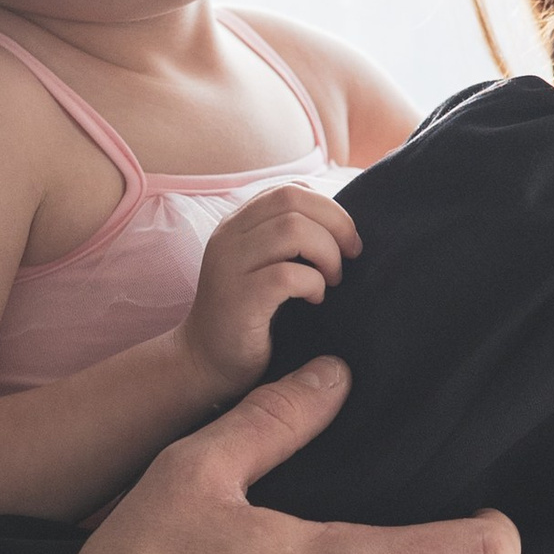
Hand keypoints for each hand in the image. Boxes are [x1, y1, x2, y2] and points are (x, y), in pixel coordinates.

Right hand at [178, 188, 361, 400]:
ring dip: (327, 253)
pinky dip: (313, 284)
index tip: (345, 240)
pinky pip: (287, 274)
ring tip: (331, 280)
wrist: (203, 363)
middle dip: (335, 224)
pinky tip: (315, 299)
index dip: (328, 208)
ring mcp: (230, 266)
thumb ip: (290, 240)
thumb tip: (344, 227)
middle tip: (350, 257)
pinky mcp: (238, 299)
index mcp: (238, 225)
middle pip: (292, 200)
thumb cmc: (247, 316)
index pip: (289, 190)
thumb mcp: (263, 266)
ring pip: (293, 230)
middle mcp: (229, 237)